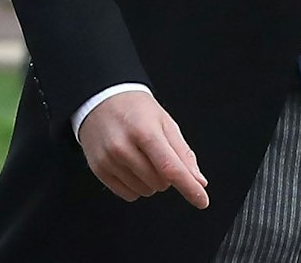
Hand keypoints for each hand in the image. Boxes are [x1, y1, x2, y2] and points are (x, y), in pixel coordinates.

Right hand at [77, 90, 207, 207]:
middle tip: (156, 154)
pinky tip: (129, 166)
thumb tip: (199, 182)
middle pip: (160, 183)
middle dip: (166, 175)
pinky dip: (135, 186)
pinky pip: (128, 195)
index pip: (170, 167)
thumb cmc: (137, 111)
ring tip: (140, 156)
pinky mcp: (98, 169)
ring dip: (150, 181)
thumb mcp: (165, 123)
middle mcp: (123, 147)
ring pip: (144, 191)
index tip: (202, 201)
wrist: (101, 99)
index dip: (188, 186)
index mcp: (144, 131)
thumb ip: (183, 153)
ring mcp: (108, 160)